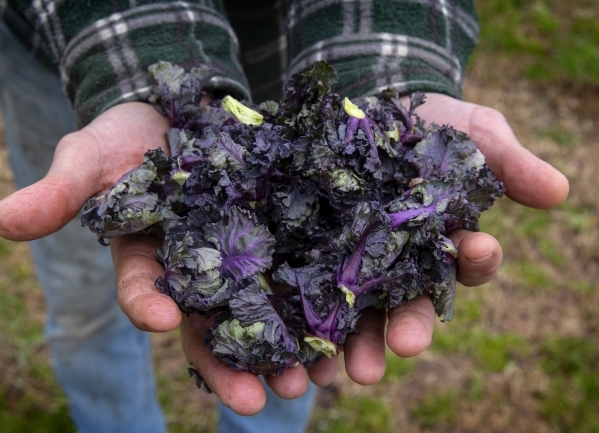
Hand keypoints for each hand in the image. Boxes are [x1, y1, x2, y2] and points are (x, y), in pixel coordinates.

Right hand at [0, 102, 307, 414]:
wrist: (176, 113)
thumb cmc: (125, 138)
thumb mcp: (90, 156)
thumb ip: (59, 190)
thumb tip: (0, 221)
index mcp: (145, 260)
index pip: (141, 291)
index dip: (147, 305)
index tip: (162, 318)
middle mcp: (192, 272)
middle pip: (208, 325)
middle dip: (228, 365)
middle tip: (257, 402)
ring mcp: (236, 259)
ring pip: (258, 316)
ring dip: (281, 353)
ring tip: (307, 385)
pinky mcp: (275, 239)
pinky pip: (297, 277)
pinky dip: (315, 308)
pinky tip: (340, 338)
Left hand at [301, 93, 570, 388]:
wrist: (375, 106)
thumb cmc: (434, 126)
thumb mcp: (475, 134)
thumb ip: (509, 163)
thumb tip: (559, 191)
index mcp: (446, 242)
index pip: (467, 263)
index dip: (476, 259)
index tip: (479, 248)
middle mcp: (402, 265)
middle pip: (408, 305)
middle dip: (409, 327)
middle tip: (405, 345)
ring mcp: (357, 263)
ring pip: (358, 313)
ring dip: (354, 345)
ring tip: (347, 370)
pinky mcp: (315, 254)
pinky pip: (309, 292)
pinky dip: (305, 322)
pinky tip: (297, 348)